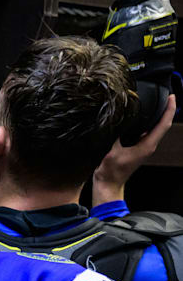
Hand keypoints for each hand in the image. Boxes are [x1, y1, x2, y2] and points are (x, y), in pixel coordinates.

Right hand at [92, 93, 176, 207]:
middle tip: (167, 96)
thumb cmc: (110, 172)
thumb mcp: (112, 150)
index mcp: (147, 146)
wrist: (108, 184)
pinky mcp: (138, 149)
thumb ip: (117, 134)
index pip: (163, 125)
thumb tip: (119, 119)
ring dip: (158, 116)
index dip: (169, 110)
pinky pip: (147, 133)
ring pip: (155, 129)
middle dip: (166, 110)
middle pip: (162, 125)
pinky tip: (142, 118)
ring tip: (156, 104)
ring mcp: (144, 148)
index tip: (172, 98)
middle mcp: (148, 146)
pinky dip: (148, 123)